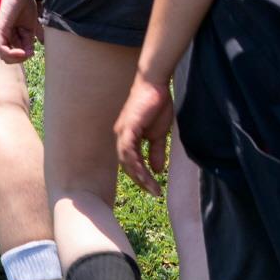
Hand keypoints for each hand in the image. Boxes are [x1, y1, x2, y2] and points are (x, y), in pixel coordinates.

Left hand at [0, 0, 42, 63]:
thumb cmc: (26, 7)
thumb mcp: (31, 28)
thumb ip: (31, 41)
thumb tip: (32, 53)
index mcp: (11, 38)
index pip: (14, 56)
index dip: (24, 57)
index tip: (33, 52)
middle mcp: (3, 38)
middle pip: (8, 59)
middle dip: (21, 59)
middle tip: (30, 52)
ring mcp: (0, 34)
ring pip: (4, 56)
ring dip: (18, 58)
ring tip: (26, 52)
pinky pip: (1, 48)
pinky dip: (11, 53)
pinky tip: (21, 52)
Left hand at [113, 75, 174, 197]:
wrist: (155, 86)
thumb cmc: (156, 106)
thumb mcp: (158, 134)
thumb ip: (156, 151)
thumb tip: (158, 171)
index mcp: (128, 139)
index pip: (131, 163)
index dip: (142, 177)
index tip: (154, 189)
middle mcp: (121, 137)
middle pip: (127, 165)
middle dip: (141, 181)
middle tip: (154, 193)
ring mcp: (122, 132)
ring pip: (127, 160)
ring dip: (139, 176)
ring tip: (152, 188)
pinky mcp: (127, 127)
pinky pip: (128, 149)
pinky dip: (135, 162)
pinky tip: (143, 173)